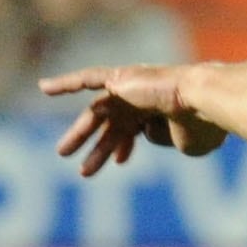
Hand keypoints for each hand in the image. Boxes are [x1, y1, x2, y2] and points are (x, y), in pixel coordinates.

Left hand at [41, 65, 222, 176]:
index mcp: (159, 111)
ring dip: (80, 134)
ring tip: (62, 154)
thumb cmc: (201, 125)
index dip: (124, 147)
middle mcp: (143, 96)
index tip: (120, 163)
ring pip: (97, 113)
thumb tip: (147, 133)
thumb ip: (163, 139)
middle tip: (82, 169)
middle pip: (112, 125)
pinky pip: (87, 78)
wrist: (203, 103)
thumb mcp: (184, 143)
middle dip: (97, 147)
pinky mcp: (120, 77)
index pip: (134, 129)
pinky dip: (66, 82)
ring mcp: (131, 85)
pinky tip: (43, 88)